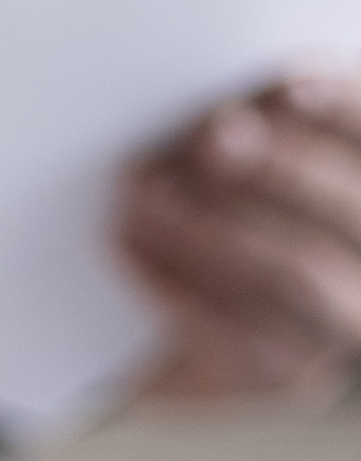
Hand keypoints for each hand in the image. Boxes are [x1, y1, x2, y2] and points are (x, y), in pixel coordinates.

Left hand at [120, 68, 360, 402]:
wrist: (195, 331)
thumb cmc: (230, 214)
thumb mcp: (250, 162)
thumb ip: (262, 121)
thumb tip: (232, 108)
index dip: (345, 109)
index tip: (289, 85)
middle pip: (355, 208)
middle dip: (279, 166)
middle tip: (213, 134)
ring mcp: (340, 328)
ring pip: (292, 269)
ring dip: (211, 218)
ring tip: (143, 186)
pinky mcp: (280, 375)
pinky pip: (229, 327)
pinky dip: (168, 275)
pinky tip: (123, 237)